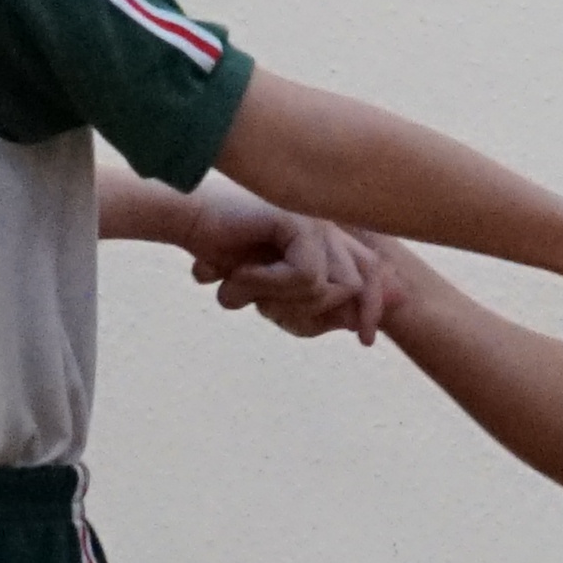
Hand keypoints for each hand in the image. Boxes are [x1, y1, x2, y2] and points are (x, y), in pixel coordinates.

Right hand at [186, 192, 393, 340]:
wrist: (189, 222)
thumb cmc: (226, 259)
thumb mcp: (275, 295)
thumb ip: (316, 308)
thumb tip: (358, 326)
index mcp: (328, 242)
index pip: (371, 275)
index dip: (374, 307)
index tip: (365, 341)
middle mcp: (327, 228)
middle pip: (354, 288)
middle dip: (311, 313)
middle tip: (264, 310)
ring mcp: (314, 222)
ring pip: (327, 288)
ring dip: (280, 301)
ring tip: (244, 288)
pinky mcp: (298, 222)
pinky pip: (305, 276)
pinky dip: (267, 285)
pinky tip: (239, 274)